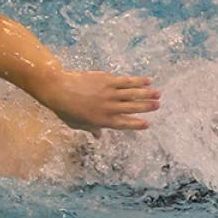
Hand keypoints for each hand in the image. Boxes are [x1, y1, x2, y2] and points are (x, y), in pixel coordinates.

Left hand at [41, 70, 160, 137]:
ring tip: (158, 94)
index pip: (124, 124)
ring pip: (133, 94)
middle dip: (147, 107)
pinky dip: (138, 81)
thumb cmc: (65, 108)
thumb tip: (98, 136)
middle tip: (157, 106)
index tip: (146, 124)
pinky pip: (126, 81)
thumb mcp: (77, 124)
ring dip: (147, 94)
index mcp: (103, 121)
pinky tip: (147, 81)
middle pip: (133, 107)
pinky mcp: (108, 80)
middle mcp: (109, 108)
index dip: (136, 124)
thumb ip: (91, 129)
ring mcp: (109, 93)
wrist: (59, 89)